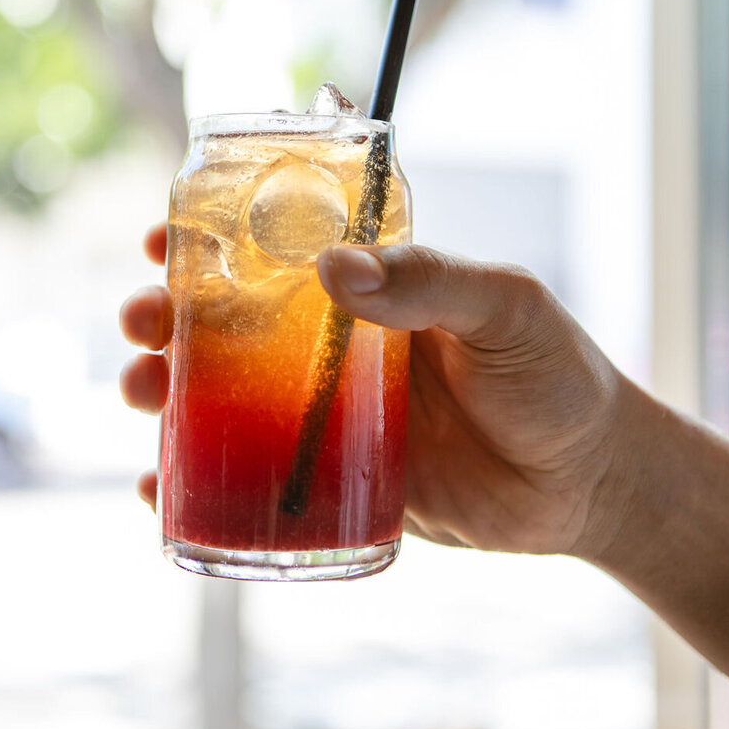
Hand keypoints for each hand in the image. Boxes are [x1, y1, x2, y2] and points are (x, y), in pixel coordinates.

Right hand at [120, 228, 630, 558]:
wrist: (589, 482)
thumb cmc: (558, 376)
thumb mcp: (506, 307)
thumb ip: (432, 280)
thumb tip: (335, 267)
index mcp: (375, 289)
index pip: (277, 251)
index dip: (211, 241)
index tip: (161, 240)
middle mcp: (338, 346)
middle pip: (230, 324)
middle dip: (168, 318)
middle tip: (139, 323)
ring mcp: (331, 415)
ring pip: (228, 398)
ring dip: (167, 392)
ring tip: (140, 392)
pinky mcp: (336, 480)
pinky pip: (256, 477)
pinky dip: (200, 483)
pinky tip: (159, 488)